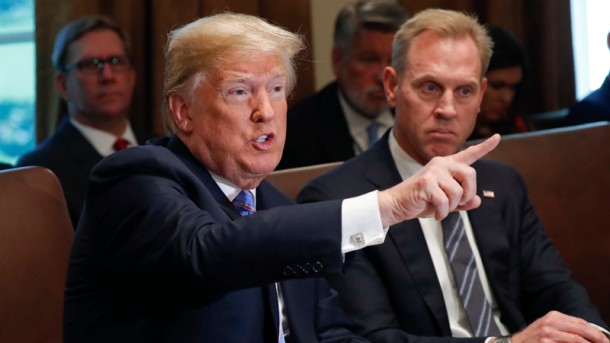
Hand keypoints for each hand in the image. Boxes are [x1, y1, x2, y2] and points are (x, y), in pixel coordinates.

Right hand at [377, 134, 499, 225]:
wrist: (397, 204)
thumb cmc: (421, 201)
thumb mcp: (446, 202)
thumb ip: (462, 201)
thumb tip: (477, 201)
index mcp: (447, 166)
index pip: (469, 154)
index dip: (485, 147)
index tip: (498, 137)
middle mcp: (441, 164)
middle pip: (471, 174)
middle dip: (468, 193)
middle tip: (457, 204)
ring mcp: (433, 171)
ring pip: (458, 192)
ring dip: (452, 206)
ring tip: (441, 208)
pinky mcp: (426, 182)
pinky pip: (445, 201)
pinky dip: (442, 212)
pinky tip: (435, 213)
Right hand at [512, 311, 608, 342]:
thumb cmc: (532, 338)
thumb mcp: (548, 327)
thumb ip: (565, 328)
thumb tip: (589, 334)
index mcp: (553, 316)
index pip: (581, 323)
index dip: (596, 332)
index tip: (605, 340)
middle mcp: (551, 323)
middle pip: (582, 330)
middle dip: (597, 339)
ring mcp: (548, 335)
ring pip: (577, 340)